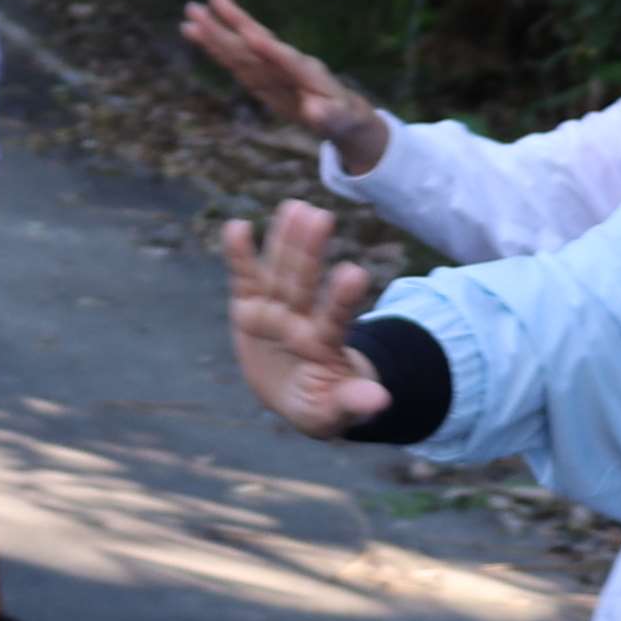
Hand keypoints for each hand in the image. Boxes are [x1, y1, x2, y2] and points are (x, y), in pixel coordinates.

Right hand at [180, 0, 386, 165]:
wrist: (341, 112)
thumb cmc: (345, 117)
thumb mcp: (343, 121)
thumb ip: (330, 115)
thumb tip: (316, 112)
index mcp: (309, 72)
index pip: (287, 59)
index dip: (271, 49)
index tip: (251, 35)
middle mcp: (285, 62)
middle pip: (256, 42)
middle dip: (232, 25)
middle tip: (204, 6)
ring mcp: (270, 66)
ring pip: (239, 47)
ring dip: (215, 31)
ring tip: (190, 12)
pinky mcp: (259, 75)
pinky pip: (233, 59)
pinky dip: (214, 47)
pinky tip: (195, 32)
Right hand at [220, 202, 397, 435]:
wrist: (295, 393)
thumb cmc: (320, 403)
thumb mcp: (333, 413)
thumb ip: (353, 403)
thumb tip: (382, 401)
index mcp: (325, 345)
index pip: (336, 318)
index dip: (342, 298)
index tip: (355, 273)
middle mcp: (302, 319)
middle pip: (305, 283)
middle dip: (310, 252)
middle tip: (321, 217)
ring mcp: (275, 310)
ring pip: (279, 271)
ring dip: (285, 241)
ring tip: (294, 207)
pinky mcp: (250, 308)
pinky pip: (244, 278)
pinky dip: (239, 255)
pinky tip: (238, 227)